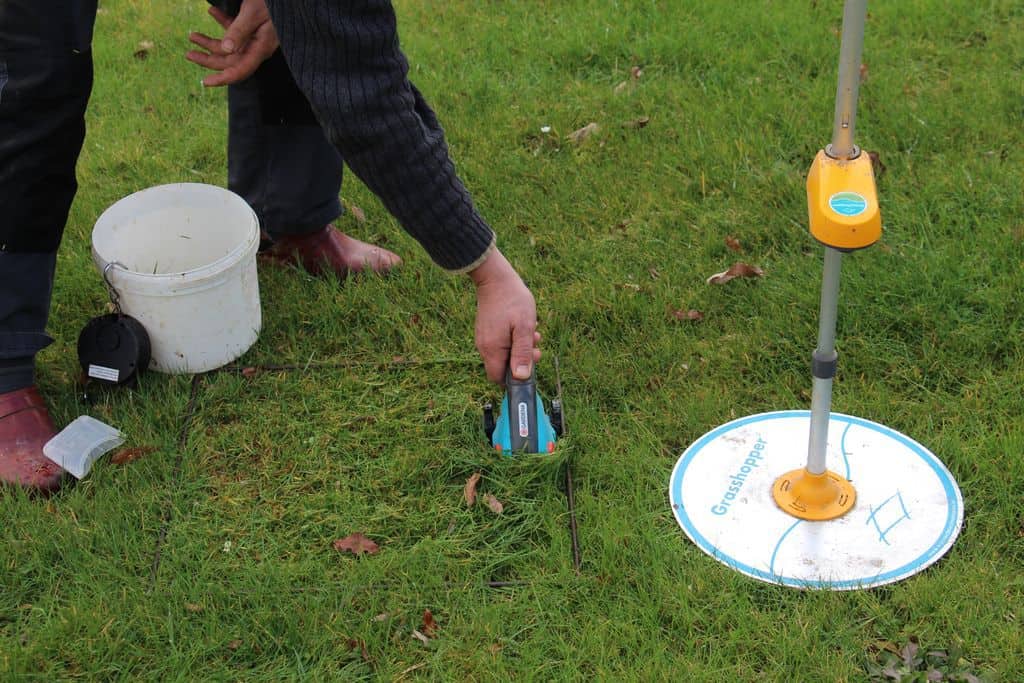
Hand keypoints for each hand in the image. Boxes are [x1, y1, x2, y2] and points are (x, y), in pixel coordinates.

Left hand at [185, 0, 278, 86]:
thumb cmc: (271, 4)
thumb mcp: (253, 14)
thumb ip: (239, 31)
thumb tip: (226, 50)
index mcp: (260, 48)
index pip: (240, 70)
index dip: (223, 78)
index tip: (206, 82)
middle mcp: (256, 47)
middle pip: (230, 61)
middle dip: (208, 59)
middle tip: (189, 54)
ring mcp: (254, 38)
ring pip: (229, 47)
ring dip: (210, 43)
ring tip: (192, 36)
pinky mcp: (252, 28)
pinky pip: (234, 30)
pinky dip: (221, 23)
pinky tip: (212, 12)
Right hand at [469, 248, 541, 384]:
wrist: (495, 279)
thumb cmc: (512, 301)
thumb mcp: (524, 327)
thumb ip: (522, 353)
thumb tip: (521, 377)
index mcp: (492, 349)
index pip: (498, 378)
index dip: (514, 378)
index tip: (529, 366)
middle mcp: (484, 347)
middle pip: (502, 366)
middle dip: (521, 360)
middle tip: (536, 346)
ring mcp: (483, 338)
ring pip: (503, 354)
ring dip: (520, 348)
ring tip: (532, 333)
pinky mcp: (486, 331)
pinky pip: (500, 344)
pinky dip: (513, 340)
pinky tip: (523, 327)